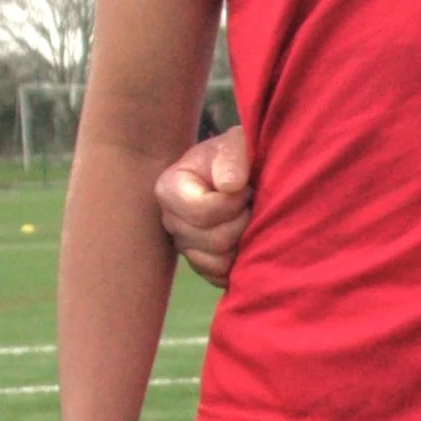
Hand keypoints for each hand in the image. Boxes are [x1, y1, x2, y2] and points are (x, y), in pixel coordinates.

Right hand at [157, 124, 250, 283]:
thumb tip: (230, 186)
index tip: (246, 187)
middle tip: (251, 204)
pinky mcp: (201, 264)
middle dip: (242, 222)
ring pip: (217, 262)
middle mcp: (171, 221)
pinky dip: (238, 262)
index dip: (232, 203)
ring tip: (249, 220)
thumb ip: (232, 156)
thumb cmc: (236, 156)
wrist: (242, 174)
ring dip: (242, 242)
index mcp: (169, 189)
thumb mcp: (236, 143)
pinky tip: (247, 241)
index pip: (201, 213)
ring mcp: (184, 246)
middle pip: (212, 241)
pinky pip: (220, 276)